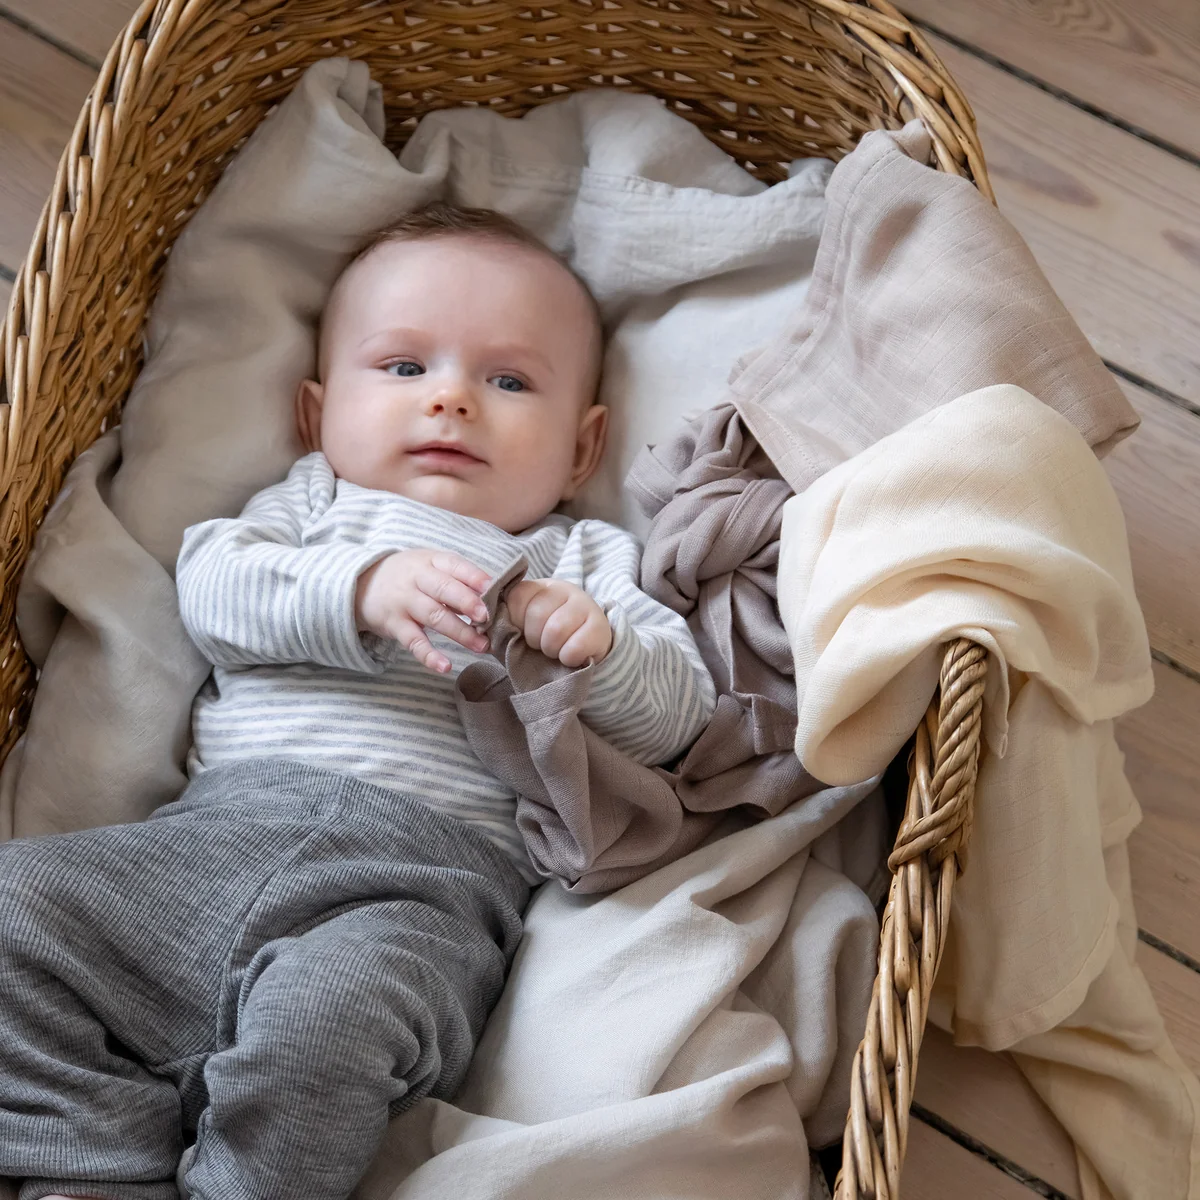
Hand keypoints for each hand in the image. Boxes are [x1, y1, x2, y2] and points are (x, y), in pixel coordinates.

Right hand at [355, 550, 490, 673]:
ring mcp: (404, 602)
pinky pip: (413, 642)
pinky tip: (445, 667)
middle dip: (467, 603)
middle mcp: (417, 579)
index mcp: (431, 561)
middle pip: (444, 589)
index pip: (455, 565)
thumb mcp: (430, 567)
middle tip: (487, 618)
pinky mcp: (394, 625)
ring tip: (481, 645)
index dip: (475, 577)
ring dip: (459, 632)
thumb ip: (458, 579)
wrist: (361, 583)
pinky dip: (429, 656)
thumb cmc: (409, 576)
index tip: (493, 590)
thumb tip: (494, 597)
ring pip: (434, 616)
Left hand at [505, 579, 612, 667]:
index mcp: (541, 587)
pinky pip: (574, 647)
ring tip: (555, 650)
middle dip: (533, 639)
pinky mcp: (599, 627)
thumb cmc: (548, 636)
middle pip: (536, 615)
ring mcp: (585, 605)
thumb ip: (504, 621)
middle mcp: (564, 590)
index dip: (515, 622)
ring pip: (555, 630)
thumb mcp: (525, 624)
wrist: (587, 645)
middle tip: (540, 645)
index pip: (516, 598)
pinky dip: (568, 658)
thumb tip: (479, 624)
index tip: (522, 631)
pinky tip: (570, 656)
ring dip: (551, 649)